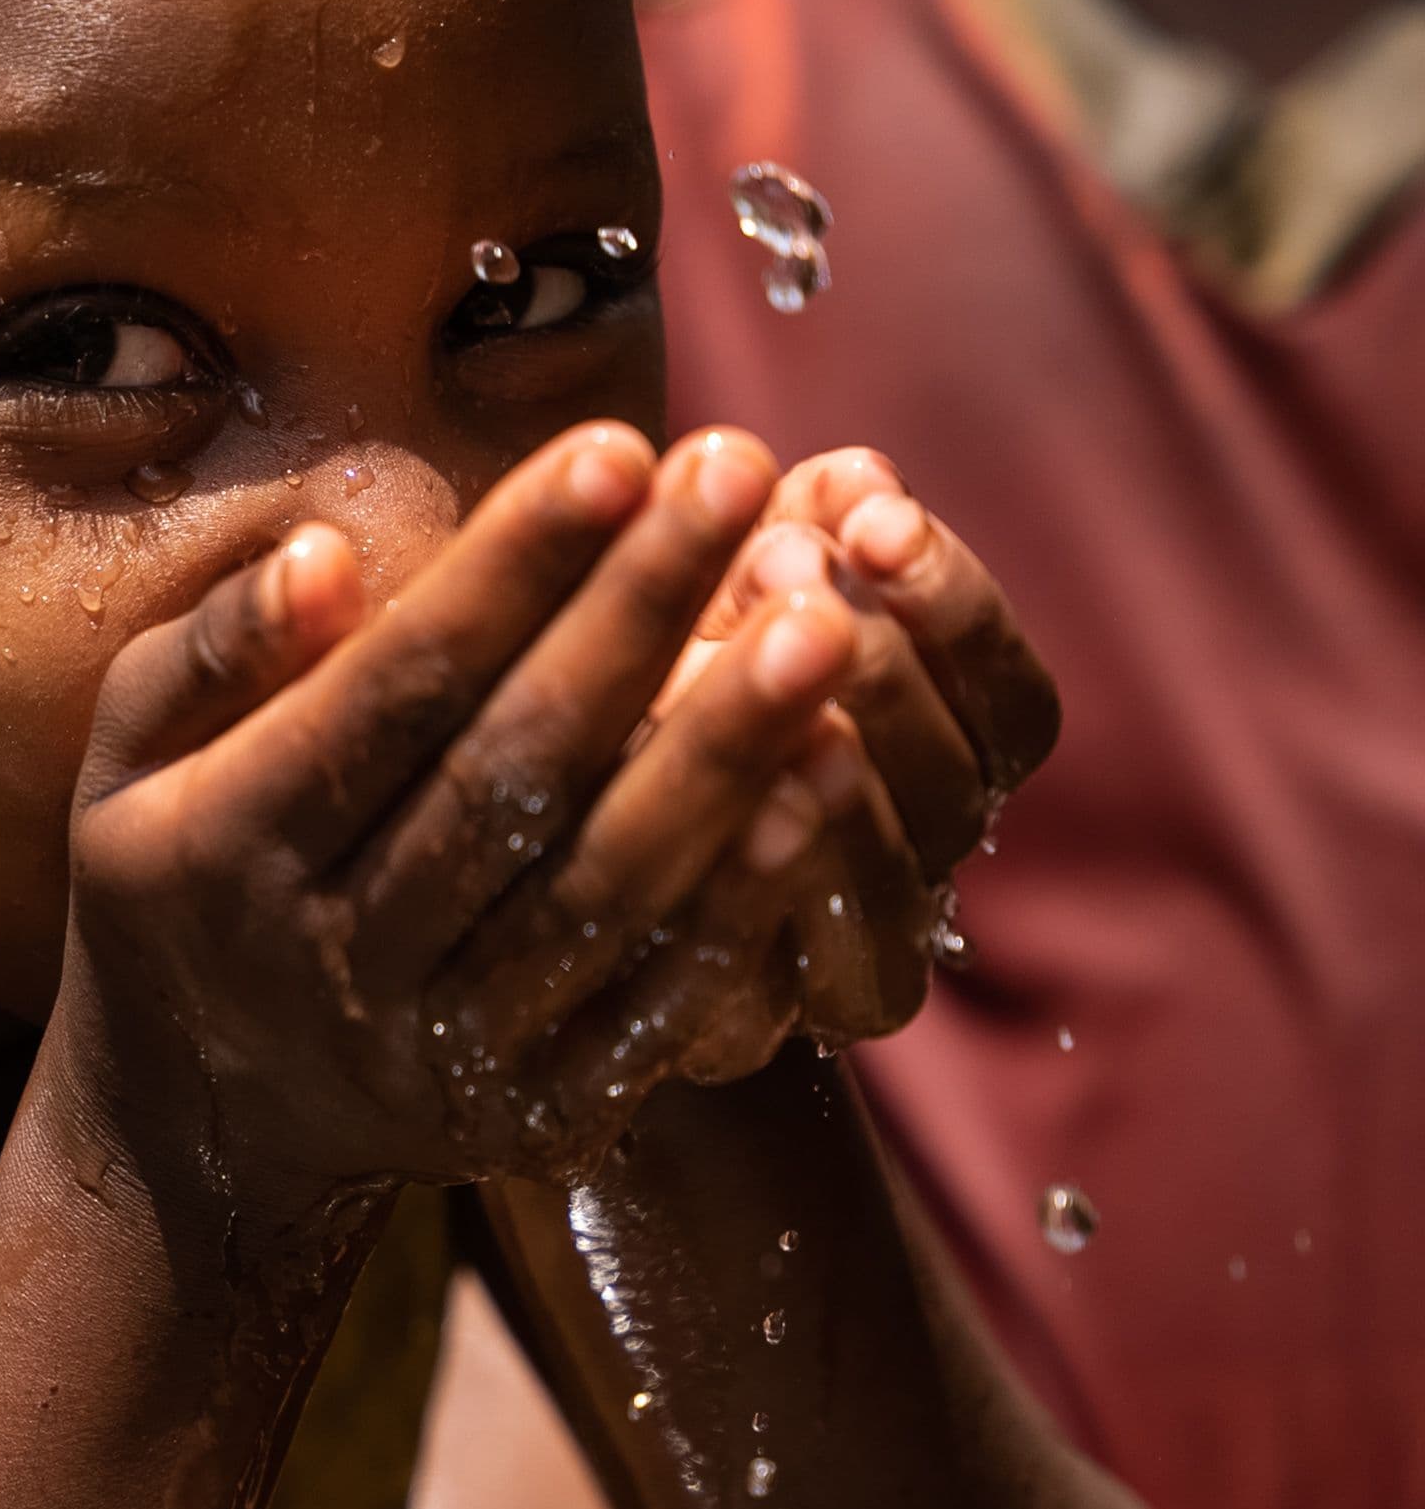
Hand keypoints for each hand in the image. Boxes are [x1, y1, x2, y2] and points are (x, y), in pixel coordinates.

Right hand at [54, 421, 870, 1223]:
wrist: (206, 1129)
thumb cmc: (183, 876)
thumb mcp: (131, 756)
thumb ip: (213, 651)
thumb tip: (325, 562)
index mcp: (228, 849)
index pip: (391, 692)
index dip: (506, 573)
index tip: (615, 445)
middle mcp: (333, 962)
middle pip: (510, 778)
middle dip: (633, 620)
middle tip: (740, 474)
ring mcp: (440, 1056)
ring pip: (597, 894)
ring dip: (719, 757)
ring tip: (822, 622)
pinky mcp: (534, 1121)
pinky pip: (653, 1009)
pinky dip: (743, 902)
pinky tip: (823, 785)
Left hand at [653, 447, 1060, 1075]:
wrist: (493, 844)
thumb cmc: (614, 673)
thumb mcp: (703, 586)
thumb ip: (788, 540)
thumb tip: (855, 479)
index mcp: (941, 765)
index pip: (1014, 705)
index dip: (958, 608)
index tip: (872, 513)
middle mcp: (912, 871)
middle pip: (961, 788)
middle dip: (885, 668)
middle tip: (787, 575)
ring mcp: (836, 965)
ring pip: (898, 886)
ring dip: (834, 771)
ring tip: (756, 676)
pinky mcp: (739, 1030)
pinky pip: (783, 974)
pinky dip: (760, 884)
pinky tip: (728, 800)